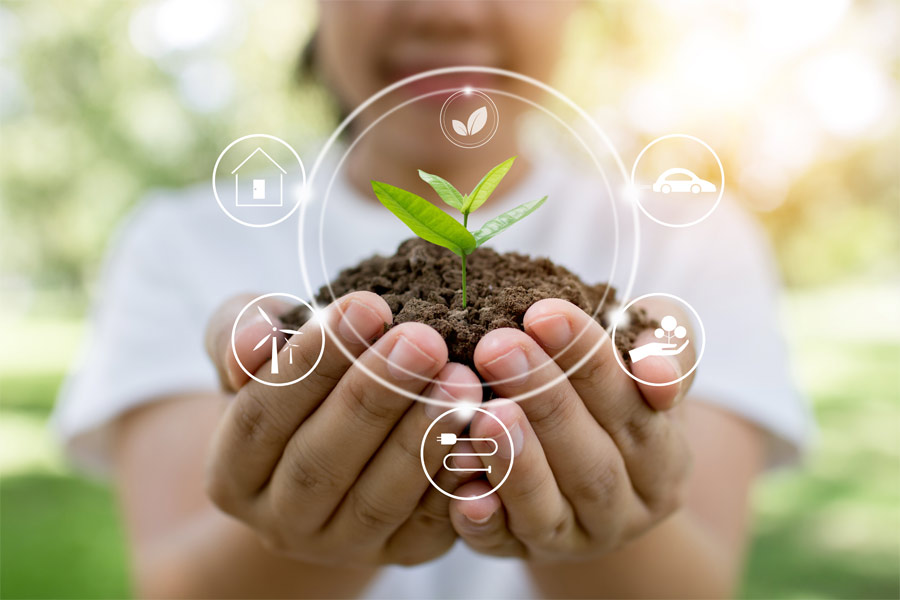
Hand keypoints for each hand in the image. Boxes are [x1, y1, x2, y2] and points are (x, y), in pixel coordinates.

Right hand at [203, 291, 482, 565]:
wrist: (337, 440)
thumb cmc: (296, 379)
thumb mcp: (257, 348)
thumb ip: (241, 333)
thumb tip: (255, 338)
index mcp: (232, 473)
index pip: (263, 416)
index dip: (312, 361)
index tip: (365, 305)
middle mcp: (281, 522)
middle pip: (320, 463)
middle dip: (375, 396)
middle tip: (424, 340)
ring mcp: (343, 546)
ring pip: (379, 498)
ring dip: (423, 436)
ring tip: (461, 380)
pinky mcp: (403, 554)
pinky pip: (431, 522)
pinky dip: (458, 476)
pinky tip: (483, 426)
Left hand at [446, 298, 695, 560]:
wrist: (594, 478)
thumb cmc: (613, 398)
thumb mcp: (647, 364)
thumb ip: (664, 345)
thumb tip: (652, 359)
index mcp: (664, 456)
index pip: (637, 409)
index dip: (593, 362)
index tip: (545, 313)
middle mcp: (626, 507)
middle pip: (592, 460)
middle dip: (543, 399)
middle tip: (497, 347)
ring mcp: (574, 538)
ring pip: (549, 508)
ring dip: (515, 460)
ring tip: (482, 412)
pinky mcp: (523, 553)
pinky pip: (502, 543)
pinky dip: (484, 519)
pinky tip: (462, 491)